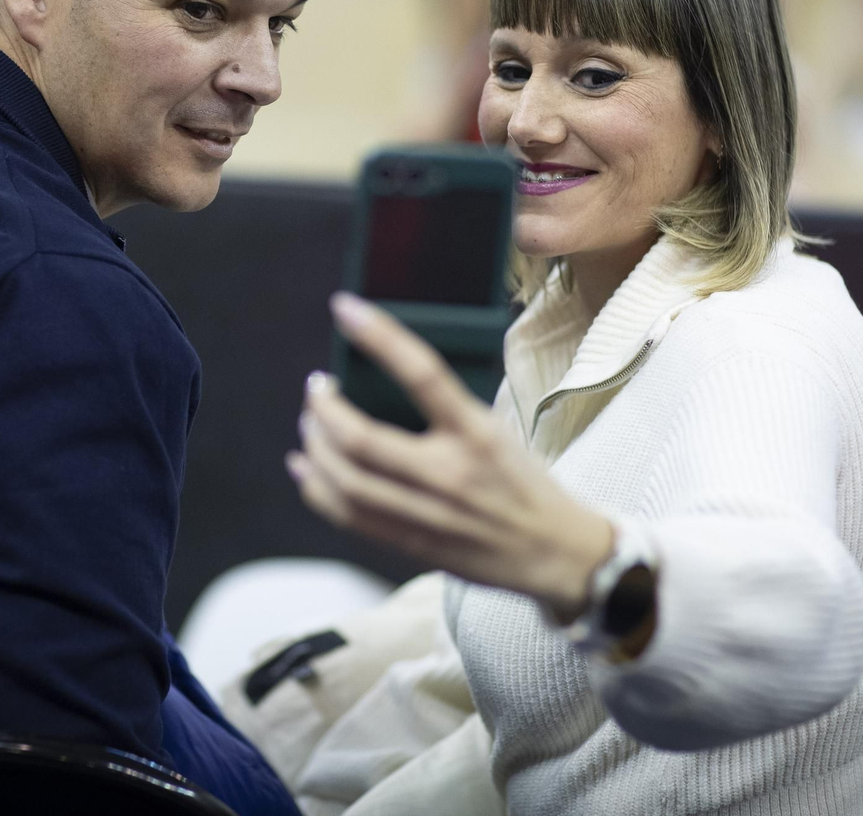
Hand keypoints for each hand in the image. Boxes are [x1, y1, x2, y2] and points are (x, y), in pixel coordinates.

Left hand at [289, 293, 613, 620]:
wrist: (557, 554)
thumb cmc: (524, 483)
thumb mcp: (496, 431)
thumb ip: (446, 410)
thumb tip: (382, 380)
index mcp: (476, 433)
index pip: (422, 373)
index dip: (379, 336)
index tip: (344, 307)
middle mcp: (449, 473)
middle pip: (361, 439)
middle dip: (323, 409)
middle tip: (316, 389)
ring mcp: (427, 512)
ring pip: (346, 480)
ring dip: (314, 447)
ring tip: (309, 425)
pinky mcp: (412, 542)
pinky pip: (349, 516)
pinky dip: (317, 489)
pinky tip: (304, 468)